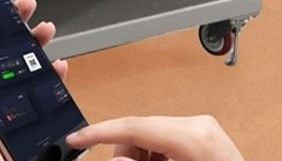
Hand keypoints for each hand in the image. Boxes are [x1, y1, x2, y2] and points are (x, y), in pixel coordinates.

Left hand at [0, 0, 66, 160]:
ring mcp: (9, 110)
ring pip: (26, 70)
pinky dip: (55, 81)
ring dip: (38, 47)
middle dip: (17, 26)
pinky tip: (60, 69)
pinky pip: (46, 98)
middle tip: (29, 7)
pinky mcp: (30, 126)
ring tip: (48, 31)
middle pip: (3, 51)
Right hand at [66, 115, 245, 160]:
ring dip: (141, 156)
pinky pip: (166, 140)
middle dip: (125, 152)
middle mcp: (198, 124)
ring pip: (150, 135)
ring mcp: (203, 128)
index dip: (100, 133)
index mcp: (192, 136)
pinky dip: (155, 156)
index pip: (133, 126)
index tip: (76, 139)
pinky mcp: (205, 135)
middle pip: (140, 130)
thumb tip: (117, 158)